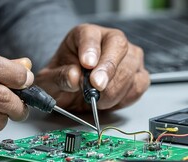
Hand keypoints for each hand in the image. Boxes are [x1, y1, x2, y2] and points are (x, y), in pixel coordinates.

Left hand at [35, 24, 149, 111]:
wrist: (73, 93)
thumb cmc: (63, 80)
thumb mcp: (49, 81)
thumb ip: (59, 78)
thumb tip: (74, 77)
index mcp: (85, 35)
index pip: (90, 35)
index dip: (90, 49)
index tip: (87, 64)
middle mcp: (109, 41)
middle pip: (118, 47)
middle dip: (108, 69)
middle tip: (97, 87)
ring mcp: (128, 56)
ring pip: (131, 67)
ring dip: (114, 89)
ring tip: (97, 100)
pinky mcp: (138, 73)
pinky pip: (139, 84)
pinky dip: (126, 97)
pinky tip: (111, 101)